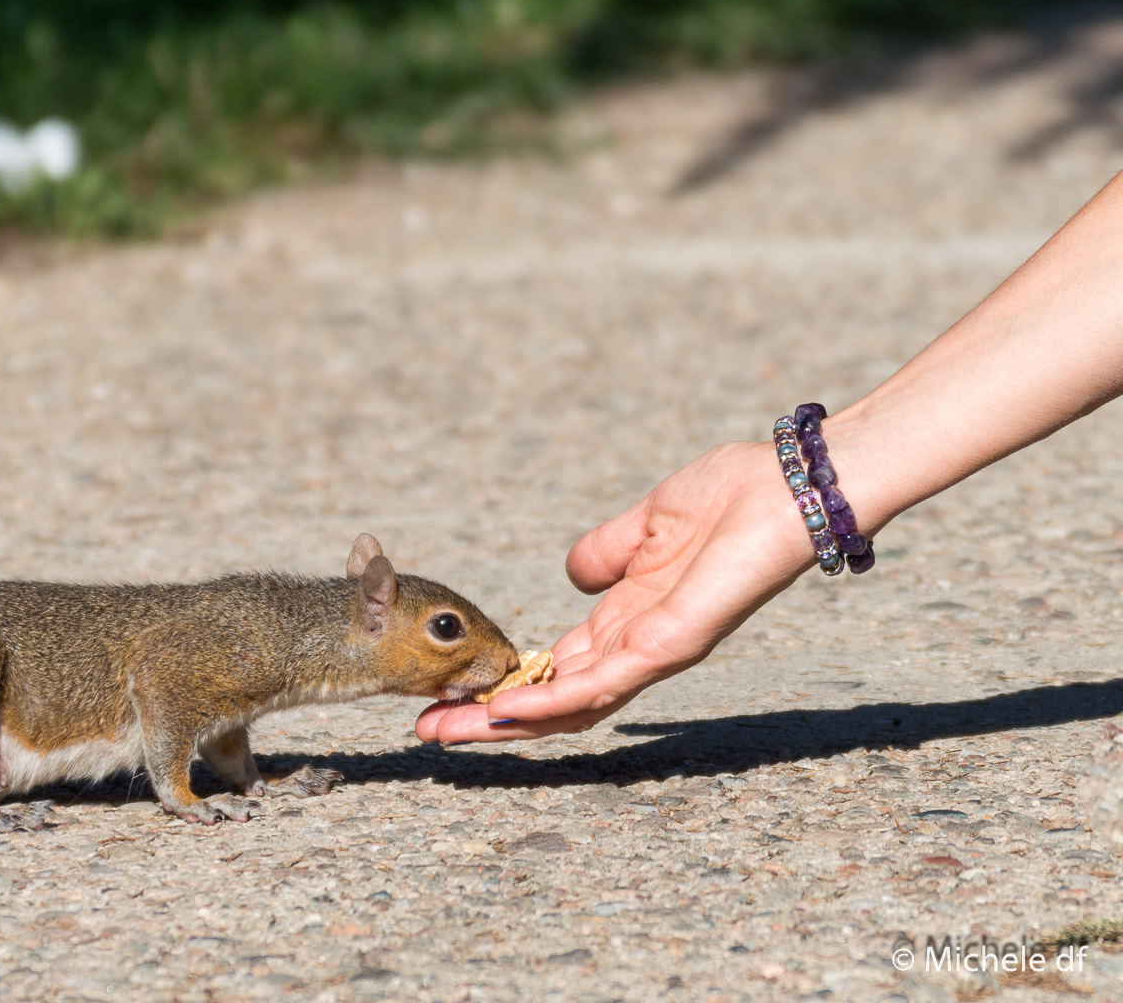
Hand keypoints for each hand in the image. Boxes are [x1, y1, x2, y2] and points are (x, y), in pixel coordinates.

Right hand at [416, 439, 814, 743]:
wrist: (791, 485)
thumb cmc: (735, 494)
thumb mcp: (649, 523)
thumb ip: (608, 551)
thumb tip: (573, 575)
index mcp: (631, 619)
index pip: (555, 669)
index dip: (503, 685)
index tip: (447, 695)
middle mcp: (640, 647)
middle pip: (553, 702)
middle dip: (490, 722)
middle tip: (428, 733)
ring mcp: (656, 652)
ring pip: (570, 707)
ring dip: (507, 725)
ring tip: (448, 733)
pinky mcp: (672, 644)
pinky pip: (604, 685)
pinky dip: (552, 702)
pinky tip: (507, 710)